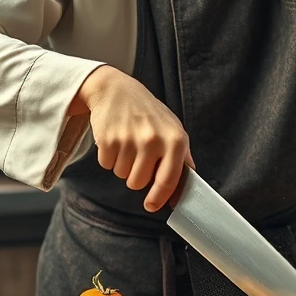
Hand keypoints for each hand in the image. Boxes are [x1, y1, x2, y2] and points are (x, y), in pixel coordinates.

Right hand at [77, 67, 193, 211]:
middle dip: (136, 176)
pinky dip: (109, 158)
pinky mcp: (108, 140)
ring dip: (122, 166)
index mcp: (175, 140)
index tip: (152, 206)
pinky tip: (115, 139)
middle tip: (137, 155)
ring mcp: (130, 140)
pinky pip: (106, 165)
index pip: (169, 180)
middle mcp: (154, 140)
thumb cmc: (148, 113)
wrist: (115, 89)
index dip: (159, 197)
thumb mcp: (172, 128)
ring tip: (126, 143)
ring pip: (122, 176)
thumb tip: (189, 184)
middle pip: (139, 183)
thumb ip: (182, 156)